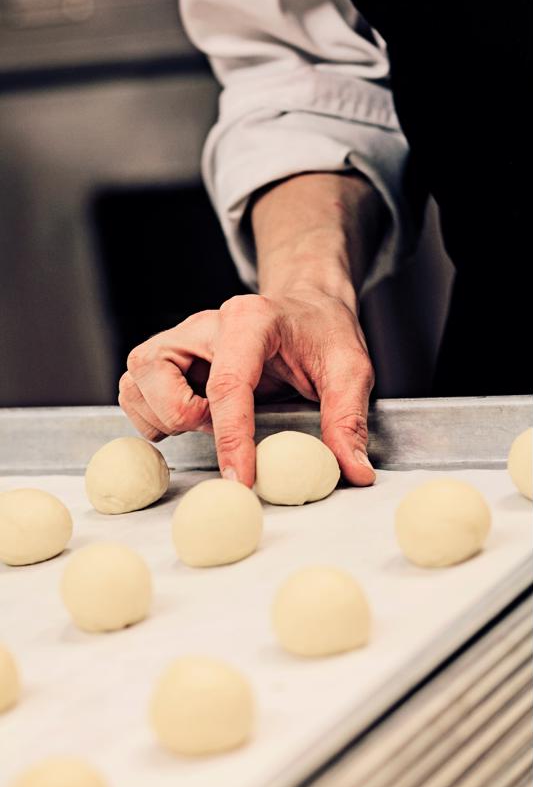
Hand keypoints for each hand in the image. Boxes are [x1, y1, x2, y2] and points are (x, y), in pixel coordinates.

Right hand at [119, 289, 374, 487]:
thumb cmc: (322, 333)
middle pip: (157, 374)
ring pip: (136, 380)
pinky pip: (133, 388)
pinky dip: (151, 413)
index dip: (230, 439)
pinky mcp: (167, 354)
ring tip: (204, 421)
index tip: (241, 480)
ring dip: (162, 416)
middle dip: (183, 417)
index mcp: (250, 321)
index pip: (227, 384)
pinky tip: (188, 418)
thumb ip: (348, 418)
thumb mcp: (350, 369)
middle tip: (217, 426)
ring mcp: (180, 337)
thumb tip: (354, 471)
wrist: (304, 306)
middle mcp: (204, 324)